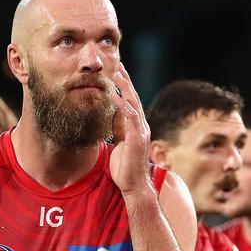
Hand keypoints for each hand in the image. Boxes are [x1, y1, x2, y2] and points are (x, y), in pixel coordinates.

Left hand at [109, 62, 151, 195]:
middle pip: (134, 98)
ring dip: (125, 88)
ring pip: (134, 104)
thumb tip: (110, 119)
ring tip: (117, 74)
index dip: (124, 87)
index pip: (131, 102)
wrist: (133, 185)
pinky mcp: (137, 138)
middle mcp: (141, 126)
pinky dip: (123, 105)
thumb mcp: (119, 144)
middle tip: (119, 65)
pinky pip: (131, 118)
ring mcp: (140, 131)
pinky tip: (116, 95)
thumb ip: (117, 130)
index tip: (117, 72)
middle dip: (126, 81)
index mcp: (135, 127)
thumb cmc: (124, 167)